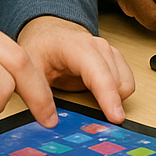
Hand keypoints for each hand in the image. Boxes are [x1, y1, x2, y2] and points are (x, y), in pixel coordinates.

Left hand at [17, 16, 133, 123]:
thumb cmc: (42, 45)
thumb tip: (49, 121)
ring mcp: (110, 53)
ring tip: (92, 108)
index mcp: (78, 47)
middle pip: (118, 82)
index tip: (115, 118)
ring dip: (113, 100)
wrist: (50, 31)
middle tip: (96, 124)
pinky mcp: (115, 61)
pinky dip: (116, 96)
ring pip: (125, 85)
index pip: (99, 73)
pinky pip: (126, 84)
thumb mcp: (29, 67)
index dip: (108, 96)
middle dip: (111, 105)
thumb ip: (37, 94)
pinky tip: (99, 99)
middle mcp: (100, 48)